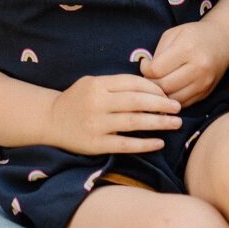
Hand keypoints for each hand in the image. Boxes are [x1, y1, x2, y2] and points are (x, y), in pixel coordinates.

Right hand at [44, 74, 181, 155]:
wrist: (50, 120)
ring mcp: (96, 124)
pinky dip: (143, 144)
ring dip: (158, 122)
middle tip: (178, 107)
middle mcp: (96, 103)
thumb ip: (116, 84)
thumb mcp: (92, 84)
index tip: (167, 94)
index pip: (132, 83)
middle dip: (161, 104)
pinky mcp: (95, 144)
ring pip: (133, 122)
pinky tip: (159, 142)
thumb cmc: (78, 100)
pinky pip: (124, 144)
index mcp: (97, 84)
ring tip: (175, 123)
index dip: (153, 88)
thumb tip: (150, 87)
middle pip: (136, 101)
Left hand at [144, 22, 228, 108]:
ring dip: (161, 94)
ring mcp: (204, 82)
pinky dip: (172, 99)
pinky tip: (170, 88)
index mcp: (187, 48)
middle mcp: (198, 67)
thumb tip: (146, 72)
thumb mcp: (173, 34)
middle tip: (149, 76)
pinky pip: (183, 103)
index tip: (146, 64)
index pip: (157, 70)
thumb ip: (158, 53)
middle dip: (150, 83)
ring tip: (158, 83)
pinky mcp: (206, 92)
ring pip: (173, 98)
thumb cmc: (193, 35)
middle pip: (164, 86)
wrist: (222, 41)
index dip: (145, 69)